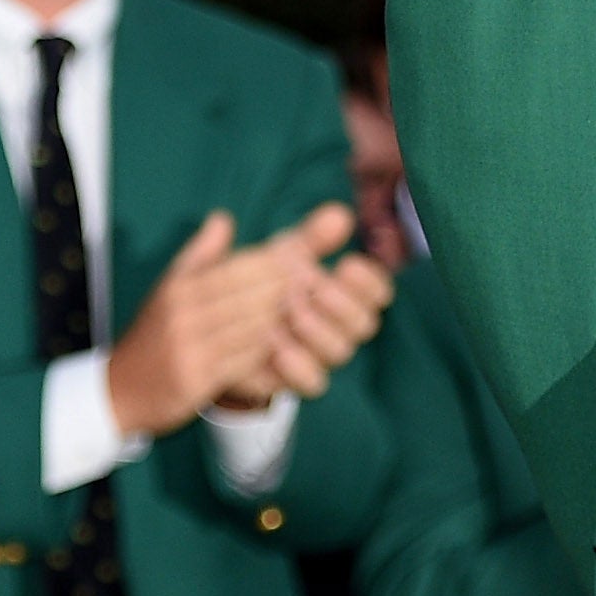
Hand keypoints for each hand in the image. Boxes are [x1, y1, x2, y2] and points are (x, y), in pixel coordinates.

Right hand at [106, 212, 303, 440]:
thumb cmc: (154, 334)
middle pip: (251, 295)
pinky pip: (244, 362)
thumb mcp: (170, 288)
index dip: (276, 262)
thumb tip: (224, 218)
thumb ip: (200, 253)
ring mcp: (189, 348)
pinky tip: (286, 348)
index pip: (240, 267)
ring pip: (252, 328)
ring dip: (284, 321)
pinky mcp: (195, 380)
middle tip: (320, 284)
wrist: (119, 389)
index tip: (306, 257)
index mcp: (181, 287)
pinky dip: (268, 353)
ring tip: (311, 314)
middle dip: (288, 289)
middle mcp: (183, 314)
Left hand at [228, 208, 392, 404]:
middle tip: (313, 288)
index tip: (345, 264)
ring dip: (317, 329)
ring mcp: (319, 356)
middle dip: (341, 304)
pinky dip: (297, 363)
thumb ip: (311, 237)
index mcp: (344, 294)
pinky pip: (314, 382)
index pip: (377, 292)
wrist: (218, 326)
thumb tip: (340, 213)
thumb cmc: (259, 281)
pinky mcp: (296, 380)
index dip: (369, 282)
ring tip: (287, 311)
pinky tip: (274, 341)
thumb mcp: (280, 254)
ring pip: (340, 351)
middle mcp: (339, 328)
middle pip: (364, 324)